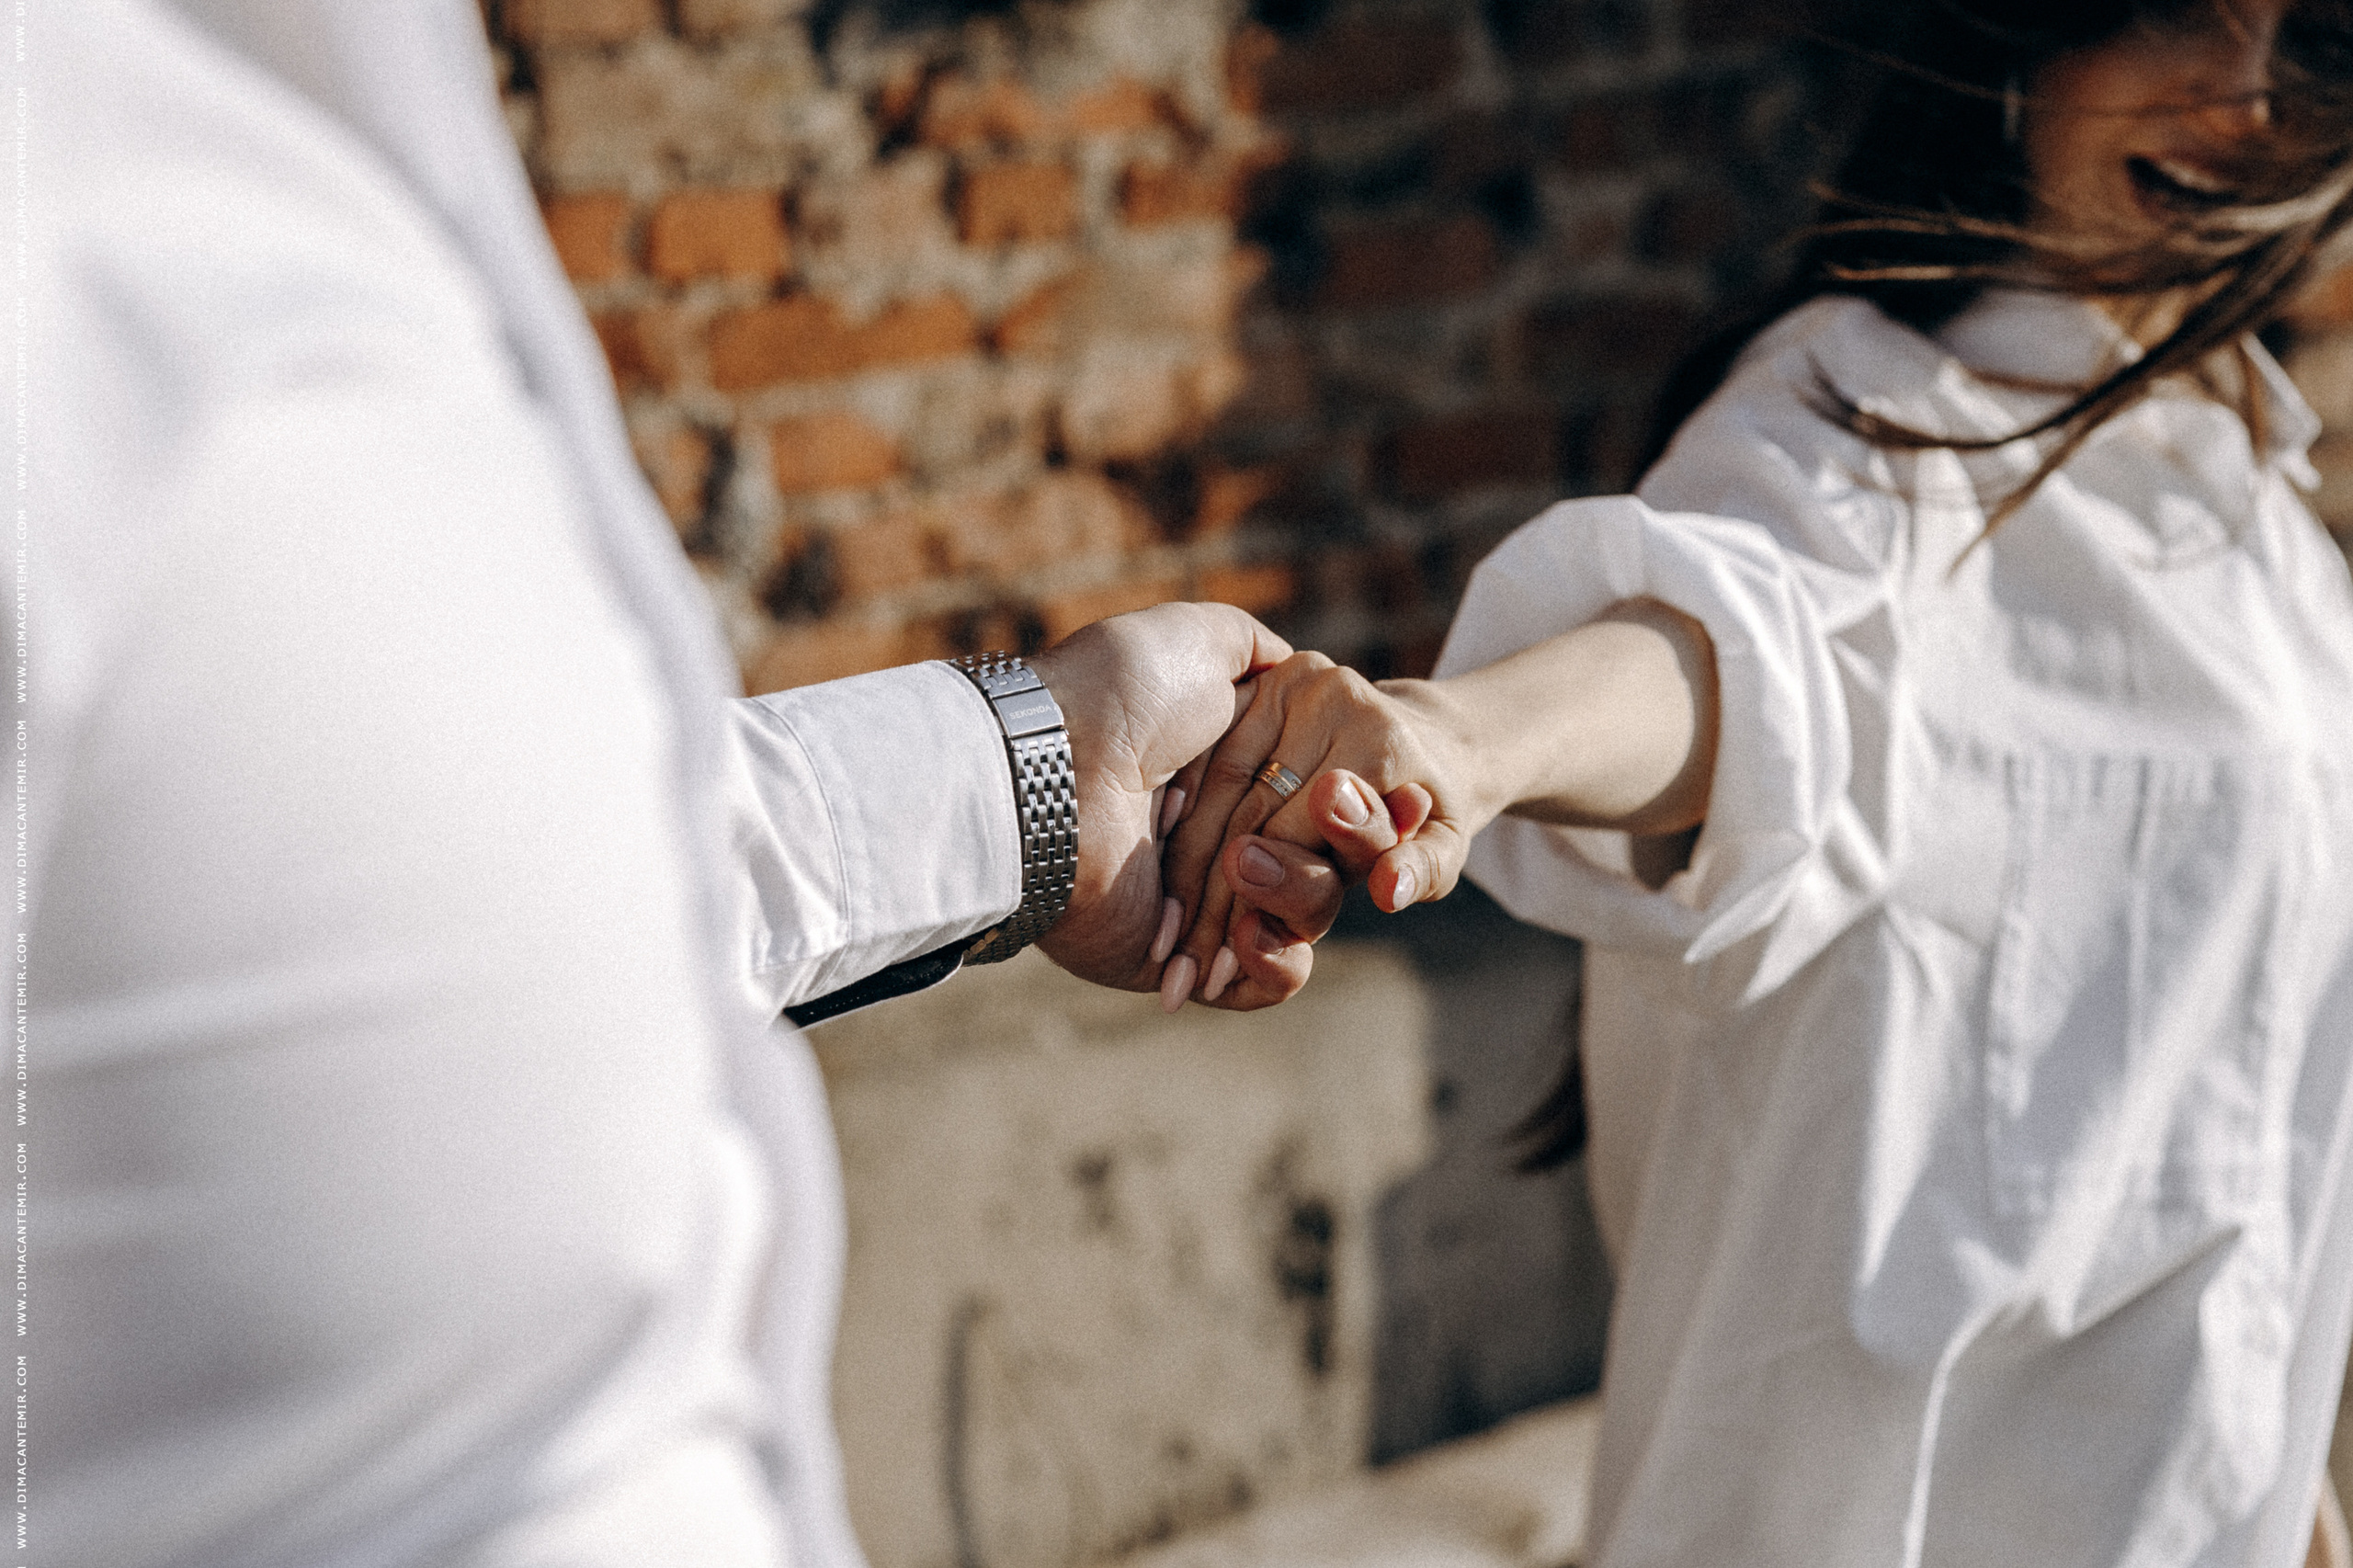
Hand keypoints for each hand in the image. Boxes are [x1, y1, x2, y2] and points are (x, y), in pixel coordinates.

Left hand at [1025, 603, 1356, 1005]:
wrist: (1054, 774)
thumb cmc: (1121, 697)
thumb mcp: (1197, 637)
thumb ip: (1254, 652)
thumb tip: (1292, 669)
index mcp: (1216, 774)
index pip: (1308, 803)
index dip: (1347, 804)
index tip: (1387, 796)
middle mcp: (1206, 839)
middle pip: (1314, 864)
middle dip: (1334, 855)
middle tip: (1326, 830)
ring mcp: (1193, 905)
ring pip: (1295, 925)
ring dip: (1300, 905)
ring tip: (1252, 875)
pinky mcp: (1174, 960)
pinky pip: (1256, 985)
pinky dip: (1274, 968)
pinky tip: (1256, 934)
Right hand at [1157, 653, 1480, 1007]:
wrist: (1424, 741)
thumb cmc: (1430, 814)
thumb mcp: (1441, 849)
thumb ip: (1418, 870)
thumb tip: (1389, 893)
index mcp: (1379, 739)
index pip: (1300, 835)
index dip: (1264, 900)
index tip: (1228, 962)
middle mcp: (1330, 696)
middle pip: (1253, 813)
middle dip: (1218, 897)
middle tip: (1187, 968)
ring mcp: (1283, 683)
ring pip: (1215, 791)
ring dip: (1186, 867)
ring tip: (1168, 940)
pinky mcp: (1252, 682)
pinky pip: (1200, 764)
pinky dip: (1179, 824)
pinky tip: (1160, 878)